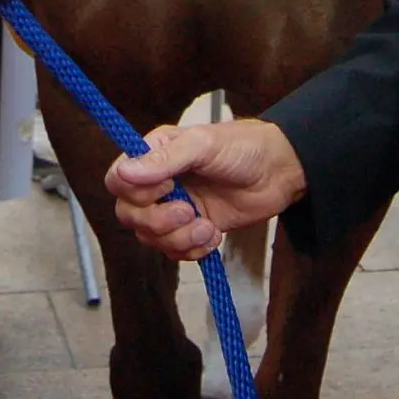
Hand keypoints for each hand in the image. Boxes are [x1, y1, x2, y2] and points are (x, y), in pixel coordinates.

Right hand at [106, 120, 307, 259]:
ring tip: (207, 227)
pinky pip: (175, 252)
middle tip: (188, 212)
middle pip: (129, 215)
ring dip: (178, 239)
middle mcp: (158, 183)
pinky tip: (214, 235)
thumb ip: (164, 160)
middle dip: (157, 222)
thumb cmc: (243, 147)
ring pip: (150, 238)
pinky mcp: (193, 230)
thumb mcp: (203, 146)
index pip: (117, 179)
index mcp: (154, 155)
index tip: (167, 188)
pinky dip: (193, 250)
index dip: (135, 192)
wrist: (281, 172)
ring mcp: (175, 208)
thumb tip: (124, 172)